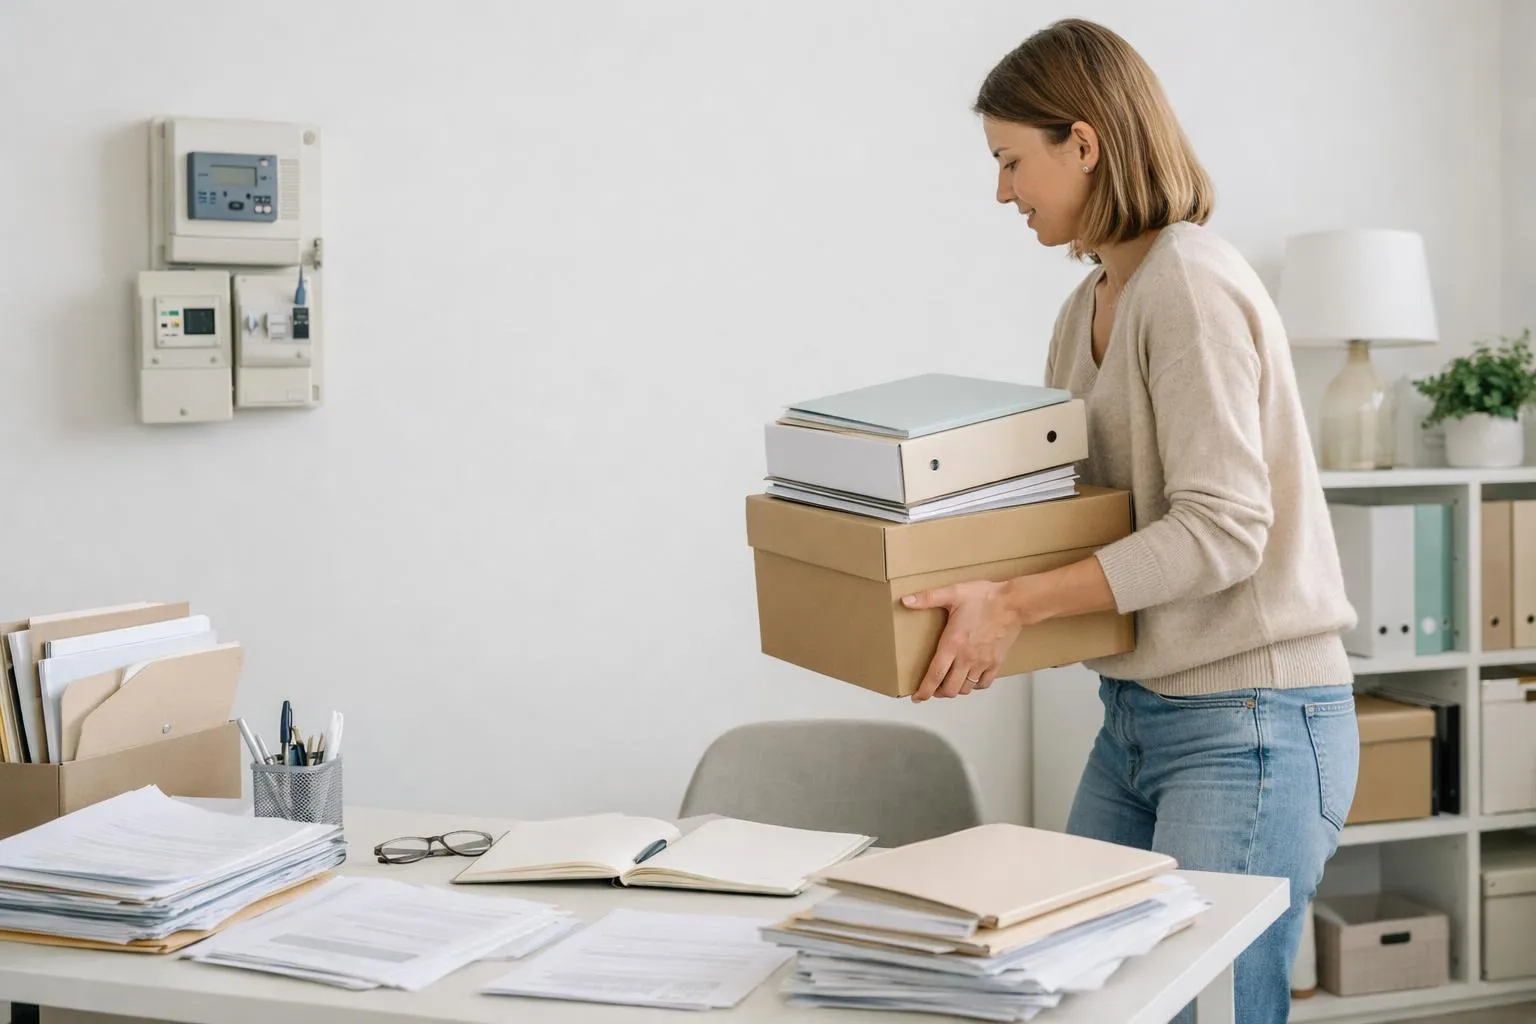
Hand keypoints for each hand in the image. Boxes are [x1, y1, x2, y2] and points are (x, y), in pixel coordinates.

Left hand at [901, 580, 1024, 702]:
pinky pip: (984, 684)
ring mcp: (982, 662)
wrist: (1014, 603)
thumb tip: (906, 601)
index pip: (935, 675)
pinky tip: (970, 679)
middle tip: (932, 688)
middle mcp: (967, 658)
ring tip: (949, 684)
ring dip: (955, 690)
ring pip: (965, 688)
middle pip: (950, 689)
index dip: (924, 690)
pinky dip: (974, 686)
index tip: (917, 697)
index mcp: (953, 644)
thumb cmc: (985, 598)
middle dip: (938, 692)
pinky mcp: (996, 662)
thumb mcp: (953, 593)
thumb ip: (928, 598)